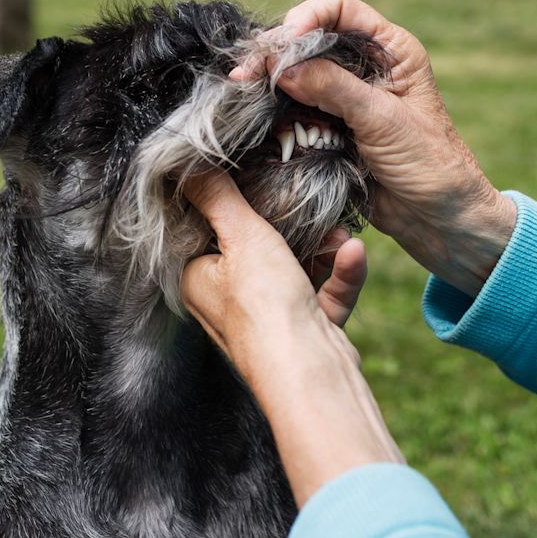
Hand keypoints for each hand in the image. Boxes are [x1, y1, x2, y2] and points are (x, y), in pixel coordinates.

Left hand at [180, 171, 403, 505]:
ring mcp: (270, 319)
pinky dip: (341, 273)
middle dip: (293, 223)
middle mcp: (229, 303)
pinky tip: (354, 253)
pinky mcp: (306, 330)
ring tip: (340, 231)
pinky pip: (325, 292)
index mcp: (199, 280)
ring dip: (324, 246)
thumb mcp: (241, 237)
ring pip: (299, 268)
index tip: (257, 176)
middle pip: (259, 247)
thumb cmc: (264, 307)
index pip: (208, 232)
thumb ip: (217, 198)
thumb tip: (182, 164)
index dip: (232, 204)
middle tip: (309, 199)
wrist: (308, 373)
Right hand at [232, 0, 516, 294]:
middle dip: (279, 52)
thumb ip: (334, 88)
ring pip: (298, 75)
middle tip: (247, 74)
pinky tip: (257, 114)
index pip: (340, 10)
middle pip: (310, 40)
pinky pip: (297, 109)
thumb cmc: (431, 165)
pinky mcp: (334, 128)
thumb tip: (283, 67)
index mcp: (392, 50)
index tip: (286, 42)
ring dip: (271, 82)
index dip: (308, 17)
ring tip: (243, 92)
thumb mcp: (383, 120)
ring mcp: (348, 98)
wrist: (441, 220)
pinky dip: (276, 109)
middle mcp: (368, 67)